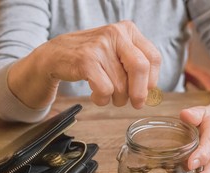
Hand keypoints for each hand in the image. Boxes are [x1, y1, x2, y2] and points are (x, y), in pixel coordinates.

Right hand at [8, 20, 161, 108]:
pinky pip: (105, 90)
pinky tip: (96, 95)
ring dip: (117, 99)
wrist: (55, 55)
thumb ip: (136, 68)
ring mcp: (100, 46)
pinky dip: (102, 99)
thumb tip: (152, 94)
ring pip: (121, 85)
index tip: (147, 92)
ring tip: (106, 93)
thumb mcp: (117, 54)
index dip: (152, 80)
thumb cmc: (92, 58)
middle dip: (140, 93)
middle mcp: (116, 33)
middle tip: (136, 104)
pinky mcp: (86, 60)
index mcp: (128, 30)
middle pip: (140, 68)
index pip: (153, 58)